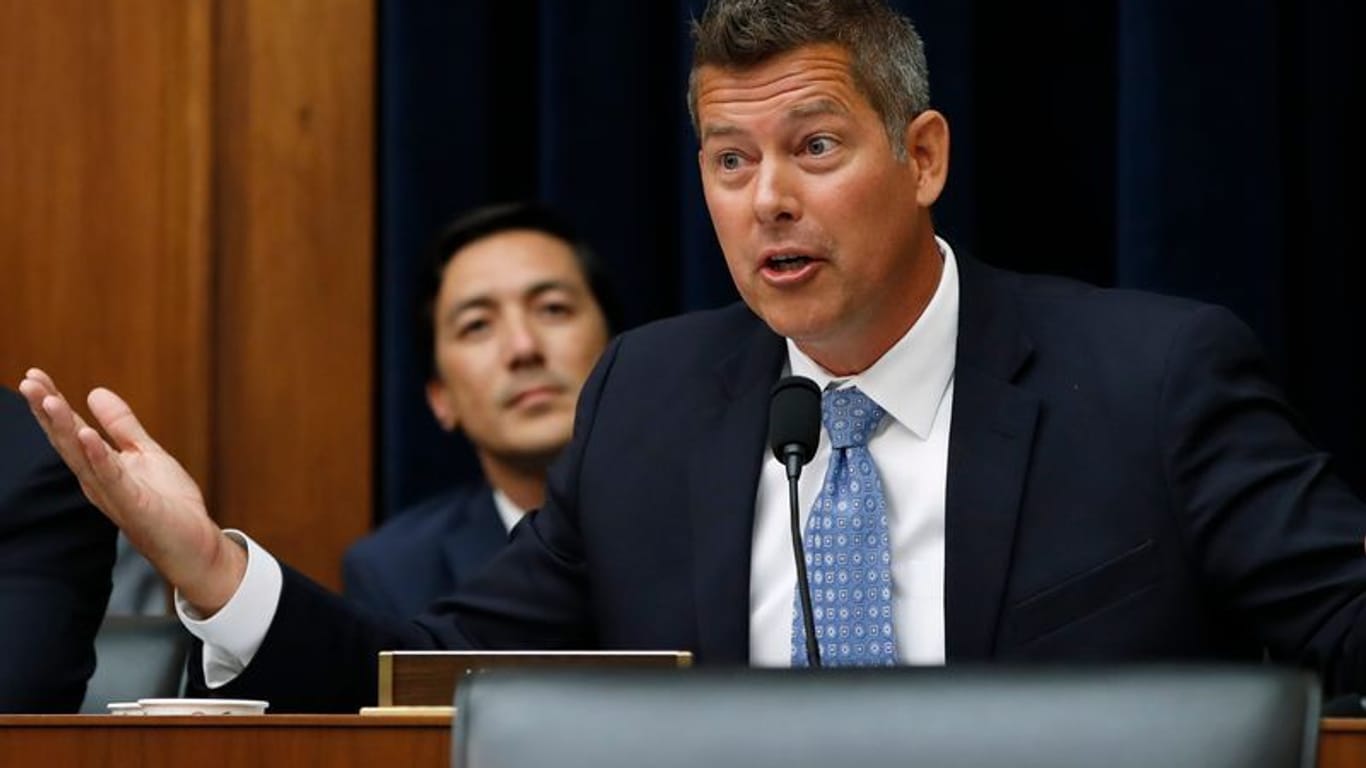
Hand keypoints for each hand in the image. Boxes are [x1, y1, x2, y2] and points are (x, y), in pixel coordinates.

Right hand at [17, 368, 245, 614]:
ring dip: (64, 427)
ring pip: (82, 456)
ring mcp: (113, 493)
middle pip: (66, 440)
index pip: (70, 430)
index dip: (52, 403)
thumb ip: (121, 426)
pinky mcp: (134, 505)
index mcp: (98, 466)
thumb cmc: (168, 504)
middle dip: (47, 411)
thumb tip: (95, 391)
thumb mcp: (145, 453)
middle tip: (27, 381)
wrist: (194, 544)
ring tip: (48, 398)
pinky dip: (99, 457)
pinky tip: (87, 435)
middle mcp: (97, 480)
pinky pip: (113, 478)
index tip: (34, 374)